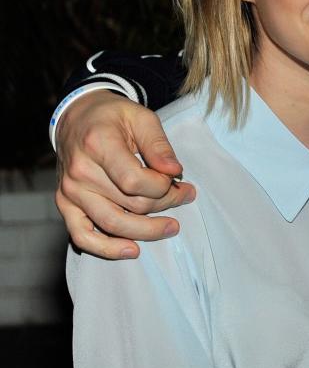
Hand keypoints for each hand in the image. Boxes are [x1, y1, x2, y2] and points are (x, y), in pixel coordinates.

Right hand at [55, 91, 196, 258]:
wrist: (78, 118)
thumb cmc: (113, 117)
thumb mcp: (142, 117)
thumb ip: (159, 144)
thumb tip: (175, 170)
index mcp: (98, 145)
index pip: (134, 181)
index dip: (161, 186)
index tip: (176, 178)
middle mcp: (80, 172)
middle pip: (129, 203)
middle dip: (164, 204)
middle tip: (185, 196)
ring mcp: (70, 191)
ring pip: (113, 223)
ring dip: (146, 230)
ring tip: (170, 227)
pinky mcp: (65, 204)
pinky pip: (82, 235)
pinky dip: (106, 248)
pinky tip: (131, 250)